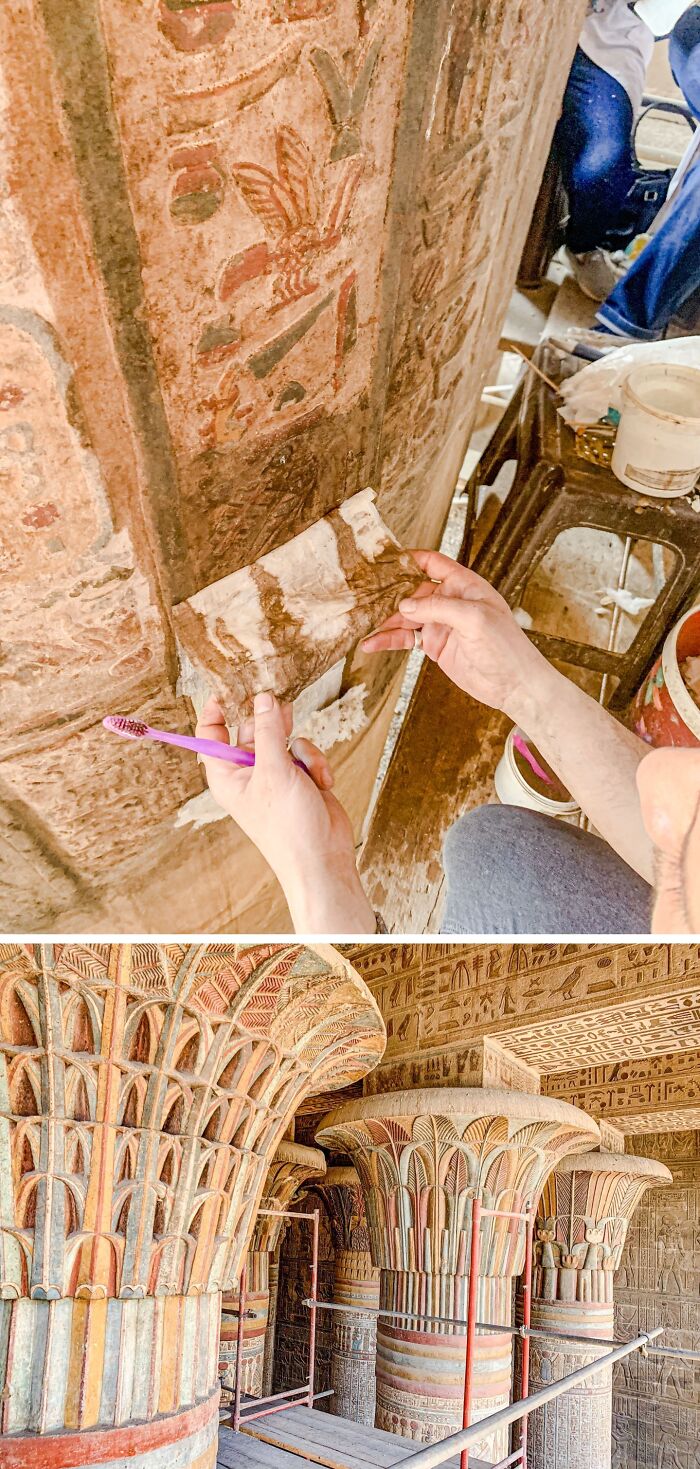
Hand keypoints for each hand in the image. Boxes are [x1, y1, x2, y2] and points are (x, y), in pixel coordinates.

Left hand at [195, 693, 375, 932]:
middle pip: (251, 728)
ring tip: (308, 769)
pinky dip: (314, 763)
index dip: (216, 708)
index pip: (211, 733)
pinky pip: (304, 752)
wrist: (323, 858)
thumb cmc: (288, 827)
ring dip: (300, 749)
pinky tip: (320, 783)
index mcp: (226, 774)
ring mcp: (274, 774)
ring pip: (284, 737)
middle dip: (271, 722)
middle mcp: (247, 772)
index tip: (230, 684)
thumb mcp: (275, 772)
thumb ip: (269, 731)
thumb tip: (262, 697)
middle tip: (282, 704)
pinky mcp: (299, 778)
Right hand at [362, 549, 545, 717]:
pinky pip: (407, 639)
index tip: (384, 560)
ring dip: (385, 621)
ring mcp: (441, 623)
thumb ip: (439, 608)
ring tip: (362, 624)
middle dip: (389, 593)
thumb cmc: (506, 647)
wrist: (514, 684)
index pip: (432, 563)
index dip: (409, 559)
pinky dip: (389, 640)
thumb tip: (404, 605)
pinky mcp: (435, 645)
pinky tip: (372, 644)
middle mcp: (450, 601)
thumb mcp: (474, 619)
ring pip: (406, 616)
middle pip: (412, 590)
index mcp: (464, 585)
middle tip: (363, 595)